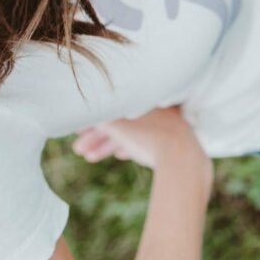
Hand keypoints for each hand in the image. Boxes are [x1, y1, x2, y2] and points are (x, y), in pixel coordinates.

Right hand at [73, 107, 209, 176]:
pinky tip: (120, 155)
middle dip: (98, 135)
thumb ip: (101, 116)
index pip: (116, 106)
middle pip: (123, 121)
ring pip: (133, 133)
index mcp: (150, 100)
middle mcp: (160, 110)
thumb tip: (80, 109)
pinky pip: (148, 143)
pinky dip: (131, 148)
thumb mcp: (118, 125)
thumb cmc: (148, 137)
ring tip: (90, 158)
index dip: (94, 118)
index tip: (77, 130)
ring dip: (109, 145)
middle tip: (78, 149)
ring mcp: (169, 127)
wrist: (182, 160)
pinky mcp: (174, 144)